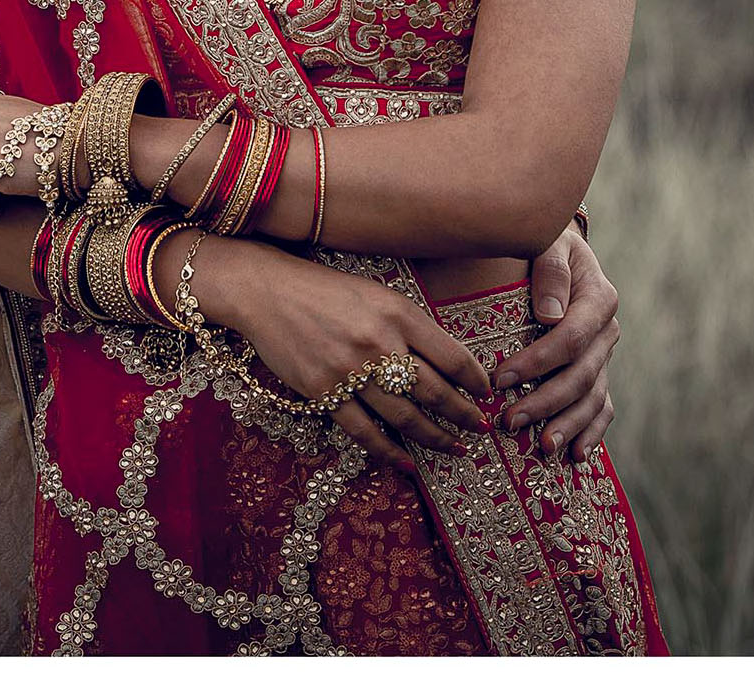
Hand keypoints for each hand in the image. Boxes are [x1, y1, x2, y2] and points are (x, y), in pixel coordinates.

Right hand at [200, 240, 493, 473]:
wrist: (267, 292)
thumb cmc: (325, 290)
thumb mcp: (376, 293)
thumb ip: (410, 325)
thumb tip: (447, 364)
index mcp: (397, 313)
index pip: (451, 355)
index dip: (475, 381)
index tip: (486, 394)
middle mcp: (379, 343)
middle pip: (435, 391)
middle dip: (464, 415)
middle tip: (481, 429)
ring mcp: (350, 371)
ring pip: (405, 417)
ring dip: (435, 437)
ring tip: (454, 448)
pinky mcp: (324, 393)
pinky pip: (365, 432)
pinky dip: (390, 452)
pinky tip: (408, 463)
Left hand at [491, 225, 618, 461]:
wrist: (558, 251)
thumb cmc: (542, 243)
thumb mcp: (545, 241)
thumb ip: (550, 270)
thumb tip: (549, 313)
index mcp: (598, 298)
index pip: (571, 337)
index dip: (538, 362)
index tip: (500, 379)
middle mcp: (607, 331)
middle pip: (581, 374)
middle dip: (546, 401)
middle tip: (510, 421)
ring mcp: (604, 355)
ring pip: (592, 397)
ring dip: (568, 425)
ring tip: (544, 448)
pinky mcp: (598, 372)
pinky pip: (602, 407)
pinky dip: (592, 433)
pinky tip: (576, 456)